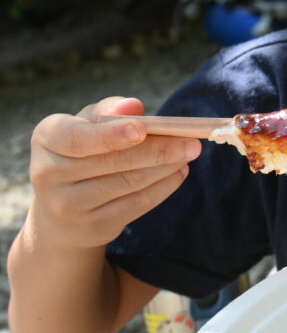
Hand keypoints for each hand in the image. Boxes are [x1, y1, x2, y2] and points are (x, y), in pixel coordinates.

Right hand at [27, 96, 200, 249]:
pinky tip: (179, 173)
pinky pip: (137, 204)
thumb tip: (134, 106)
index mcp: (47, 139)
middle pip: (114, 161)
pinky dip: (164, 187)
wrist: (62, 211)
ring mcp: (69, 205)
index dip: (110, 135)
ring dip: (167, 166)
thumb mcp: (87, 124)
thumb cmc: (82, 151)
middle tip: (192, 141)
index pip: (77, 138)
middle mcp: (49, 173)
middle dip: (159, 150)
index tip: (142, 130)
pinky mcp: (93, 226)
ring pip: (130, 182)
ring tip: (190, 153)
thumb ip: (110, 111)